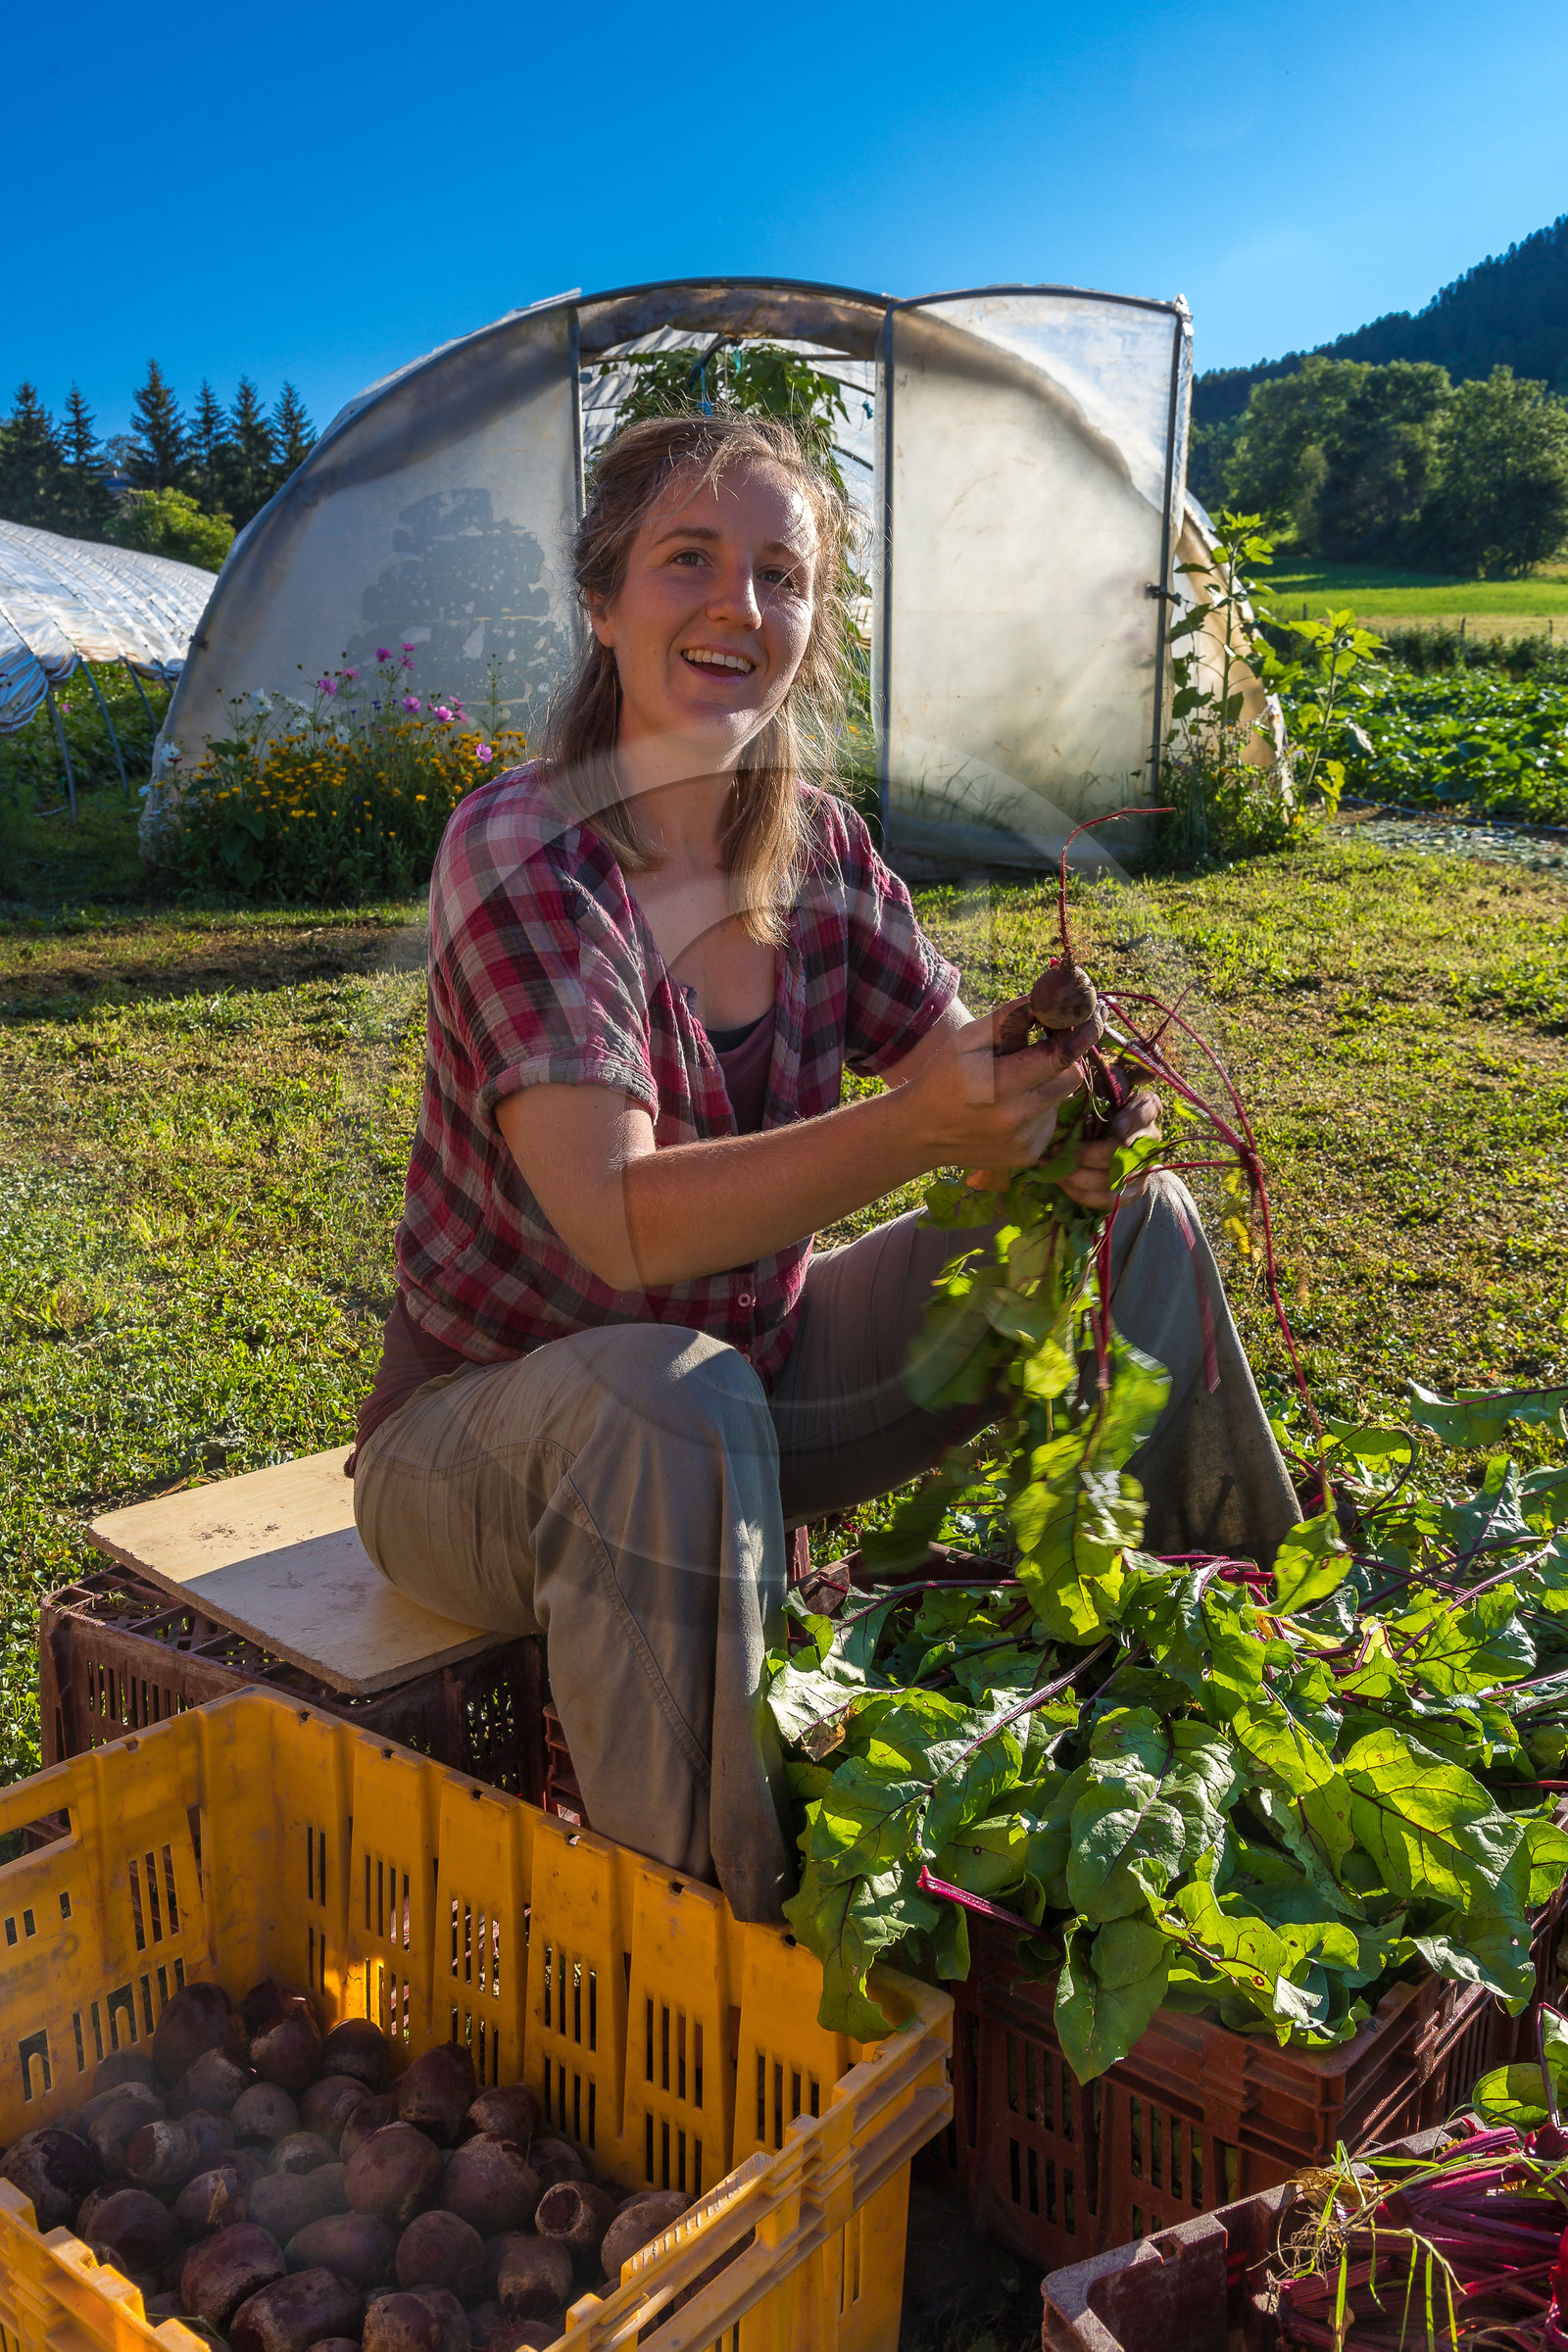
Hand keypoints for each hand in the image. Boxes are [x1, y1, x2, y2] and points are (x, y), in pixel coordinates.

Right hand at [893, 998, 1100, 1176]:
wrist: (919, 1132)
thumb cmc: (942, 1077)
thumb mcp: (967, 1039)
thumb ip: (1009, 1018)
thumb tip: (1048, 999)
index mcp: (1002, 1085)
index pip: (1062, 1057)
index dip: (1081, 1035)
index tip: (1094, 1018)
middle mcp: (1018, 1118)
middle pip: (1072, 1079)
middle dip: (1064, 1061)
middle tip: (1044, 1050)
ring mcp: (1026, 1141)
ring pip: (1061, 1100)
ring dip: (1048, 1085)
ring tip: (1013, 1085)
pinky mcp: (1028, 1155)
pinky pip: (1049, 1121)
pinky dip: (1038, 1109)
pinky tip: (1010, 1108)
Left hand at [1053, 1089, 1161, 1209]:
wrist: (1119, 1147)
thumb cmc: (1104, 1112)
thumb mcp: (1104, 1094)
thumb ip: (1100, 1088)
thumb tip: (1082, 1082)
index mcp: (1146, 1109)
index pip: (1147, 1110)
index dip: (1133, 1120)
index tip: (1115, 1127)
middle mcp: (1150, 1140)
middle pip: (1120, 1152)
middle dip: (1083, 1154)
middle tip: (1054, 1151)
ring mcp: (1144, 1169)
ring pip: (1110, 1178)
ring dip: (1076, 1176)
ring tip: (1051, 1168)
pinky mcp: (1133, 1192)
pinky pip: (1107, 1199)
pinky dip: (1081, 1193)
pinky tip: (1063, 1184)